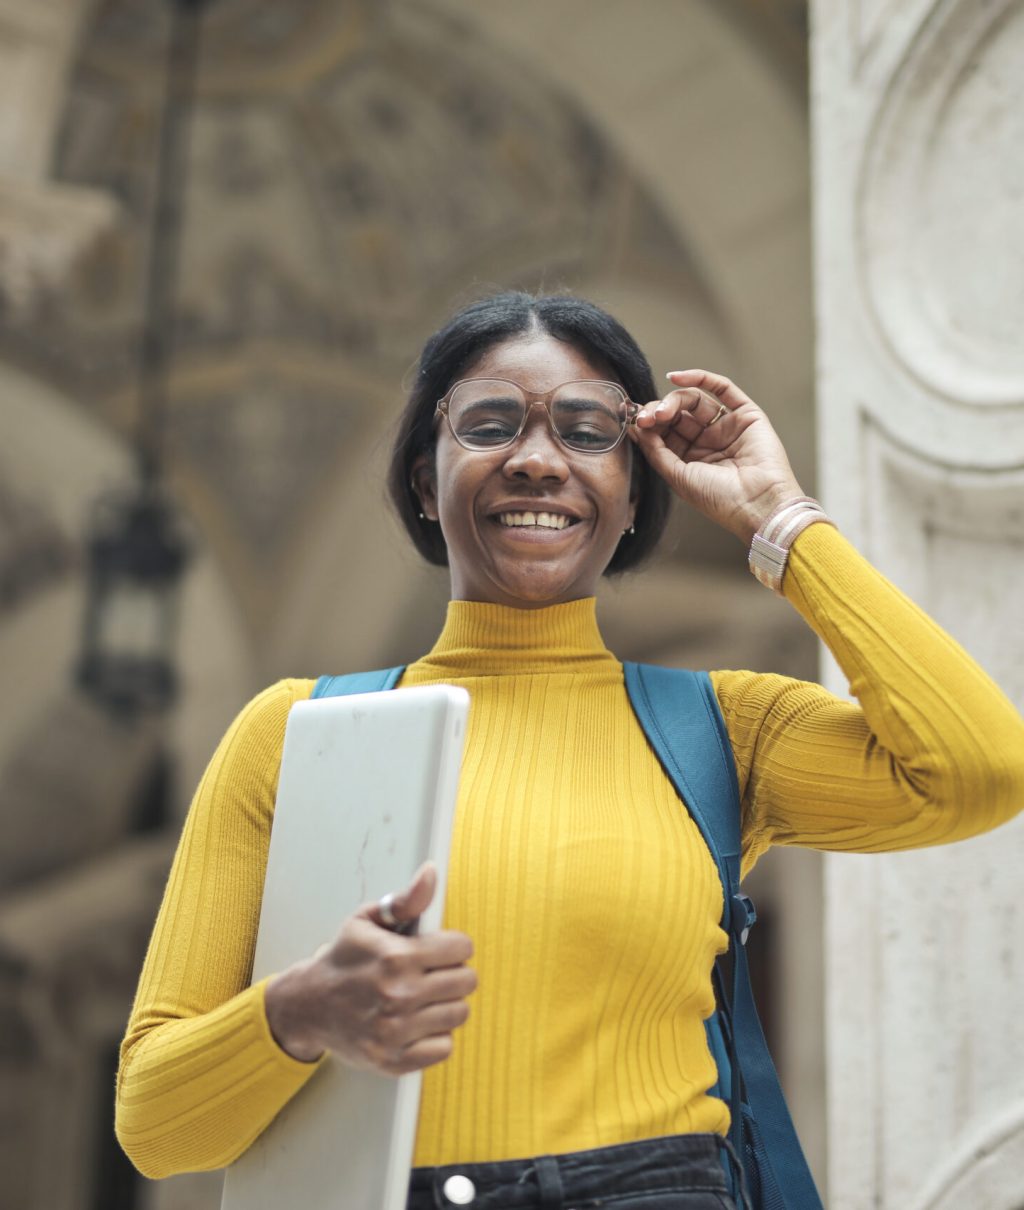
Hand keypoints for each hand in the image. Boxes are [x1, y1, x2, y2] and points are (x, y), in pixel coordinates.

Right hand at [264, 863, 475, 1073]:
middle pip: (466, 982)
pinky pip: (444, 1047)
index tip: (440, 948)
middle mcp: (399, 995)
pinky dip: (435, 1036)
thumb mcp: (367, 920)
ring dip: (446, 1004)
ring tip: (424, 997)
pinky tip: (417, 1023)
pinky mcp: (394, 1060)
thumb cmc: (344, 960)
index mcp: (396, 957)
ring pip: (459, 1013)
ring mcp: (397, 1031)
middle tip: (433, 973)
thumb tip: (431, 873)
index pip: (461, 948)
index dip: (454, 945)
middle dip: (454, 972)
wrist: (308, 1006)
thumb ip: (405, 900)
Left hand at [631, 369, 804, 543]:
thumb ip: (656, 451)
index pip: (665, 433)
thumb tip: (636, 428)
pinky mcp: (747, 414)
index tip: (635, 423)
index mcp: (692, 460)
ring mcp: (727, 427)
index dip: (649, 425)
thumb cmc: (720, 500)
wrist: (757, 504)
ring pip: (695, 400)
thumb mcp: (678, 477)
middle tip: (646, 418)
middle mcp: (709, 442)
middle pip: (678, 414)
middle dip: (658, 412)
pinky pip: (723, 388)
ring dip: (673, 400)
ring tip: (661, 412)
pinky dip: (700, 378)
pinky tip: (676, 377)